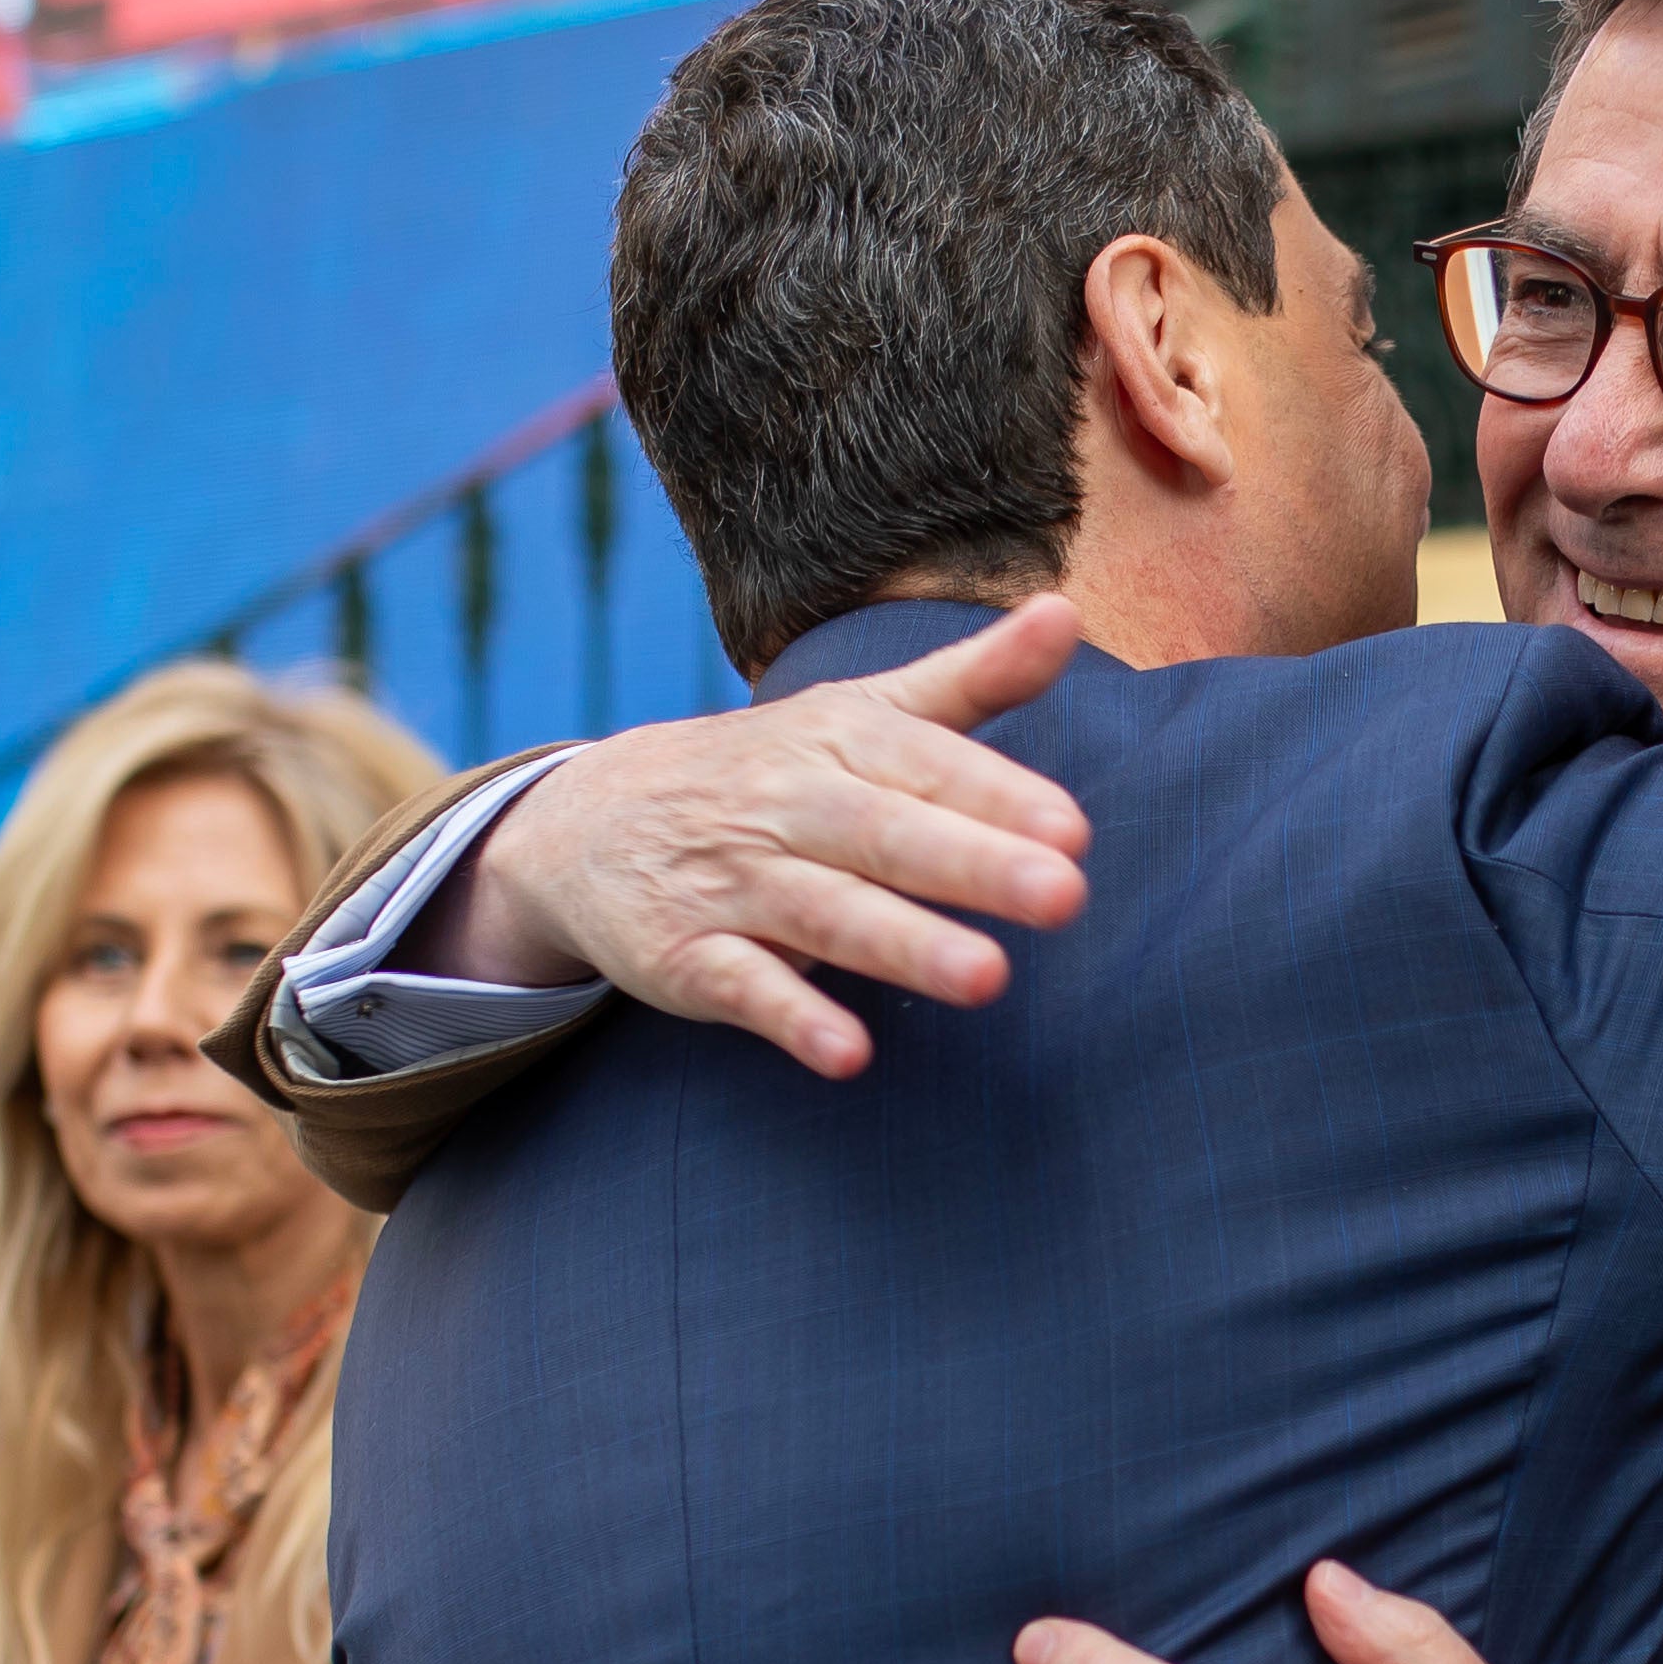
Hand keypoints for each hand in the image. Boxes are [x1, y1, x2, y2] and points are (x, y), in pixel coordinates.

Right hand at [421, 593, 1094, 1076]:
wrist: (590, 816)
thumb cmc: (772, 768)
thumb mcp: (864, 712)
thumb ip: (972, 677)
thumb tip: (1065, 609)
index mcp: (838, 740)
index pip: (925, 763)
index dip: (998, 796)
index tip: (1073, 830)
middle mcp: (788, 804)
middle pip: (888, 834)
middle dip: (974, 863)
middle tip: (1066, 895)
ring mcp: (734, 882)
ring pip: (826, 913)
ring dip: (906, 945)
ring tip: (987, 978)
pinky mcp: (687, 954)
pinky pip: (743, 985)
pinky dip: (793, 1017)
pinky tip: (848, 1054)